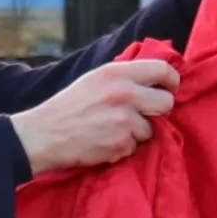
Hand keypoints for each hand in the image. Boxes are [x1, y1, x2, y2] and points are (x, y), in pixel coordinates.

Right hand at [12, 57, 180, 173]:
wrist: (44, 134)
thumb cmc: (70, 106)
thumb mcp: (95, 79)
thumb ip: (124, 77)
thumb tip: (155, 78)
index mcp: (117, 72)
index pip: (162, 69)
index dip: (172, 81)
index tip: (171, 88)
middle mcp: (124, 93)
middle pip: (166, 102)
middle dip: (159, 111)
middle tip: (144, 115)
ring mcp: (124, 120)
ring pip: (151, 129)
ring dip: (136, 133)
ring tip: (112, 129)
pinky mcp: (121, 143)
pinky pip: (135, 147)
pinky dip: (123, 148)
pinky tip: (105, 141)